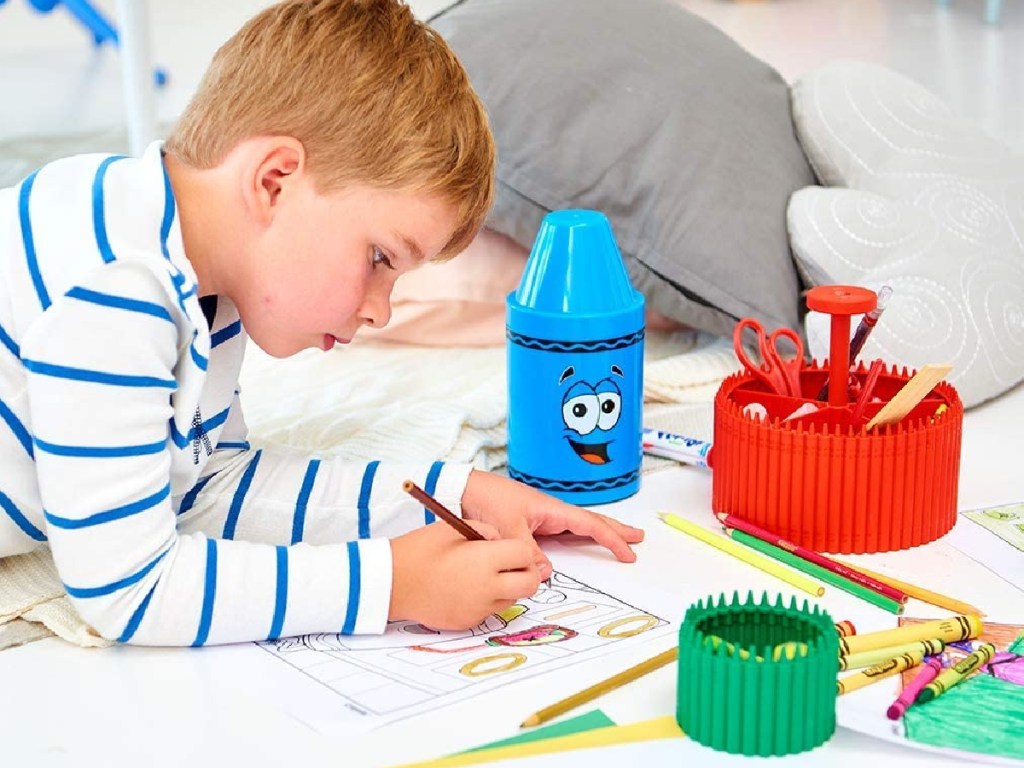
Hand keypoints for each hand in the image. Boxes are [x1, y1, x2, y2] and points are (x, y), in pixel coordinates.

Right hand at [389, 519, 540, 629]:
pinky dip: (487, 600)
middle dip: (526, 573)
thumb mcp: (454, 527)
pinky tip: (467, 589)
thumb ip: (486, 531)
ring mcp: (478, 608)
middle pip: (530, 584)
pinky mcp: (468, 622)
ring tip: (484, 575)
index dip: (521, 550)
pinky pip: (490, 611)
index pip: (526, 556)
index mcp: (485, 560)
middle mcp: (487, 587)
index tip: (510, 548)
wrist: (391, 582)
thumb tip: (502, 542)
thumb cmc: (419, 550)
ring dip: (508, 587)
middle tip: (512, 565)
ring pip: (513, 600)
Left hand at [460, 470, 644, 580]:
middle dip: (615, 529)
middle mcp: (551, 511)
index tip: (629, 551)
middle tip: (638, 538)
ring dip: (600, 532)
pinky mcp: (531, 522)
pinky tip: (582, 541)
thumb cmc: (485, 500)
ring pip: (578, 526)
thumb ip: (528, 551)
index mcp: (550, 508)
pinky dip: (578, 537)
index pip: (590, 524)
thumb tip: (546, 573)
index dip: (611, 539)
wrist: (462, 489)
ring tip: (619, 540)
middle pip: (591, 521)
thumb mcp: (507, 529)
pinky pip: (563, 531)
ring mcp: (542, 516)